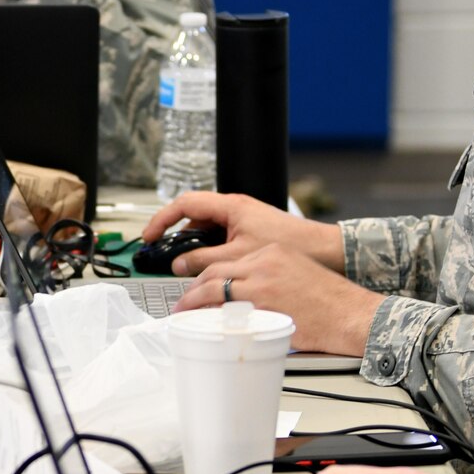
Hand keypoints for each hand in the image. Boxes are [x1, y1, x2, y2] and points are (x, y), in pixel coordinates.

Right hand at [139, 192, 339, 276]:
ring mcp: (243, 219)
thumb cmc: (291, 244)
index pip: (185, 204)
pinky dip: (211, 252)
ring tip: (186, 267)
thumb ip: (205, 260)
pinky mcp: (250, 231)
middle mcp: (236, 209)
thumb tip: (179, 265)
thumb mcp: (238, 256)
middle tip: (163, 254)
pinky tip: (210, 270)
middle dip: (176, 236)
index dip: (162, 219)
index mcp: (231, 206)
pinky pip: (221, 238)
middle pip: (194, 218)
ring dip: (194, 247)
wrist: (323, 251)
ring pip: (208, 230)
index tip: (149, 236)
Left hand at [173, 244, 383, 355]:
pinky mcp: (261, 304)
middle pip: (215, 271)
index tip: (202, 286)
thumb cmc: (332, 303)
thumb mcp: (299, 276)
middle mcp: (264, 262)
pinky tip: (200, 324)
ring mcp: (261, 282)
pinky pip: (224, 308)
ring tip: (183, 314)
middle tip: (184, 302)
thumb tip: (247, 297)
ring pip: (214, 287)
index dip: (210, 275)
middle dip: (194, 288)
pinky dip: (208, 316)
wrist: (352, 314)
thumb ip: (271, 280)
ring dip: (193, 302)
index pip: (230, 260)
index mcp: (273, 253)